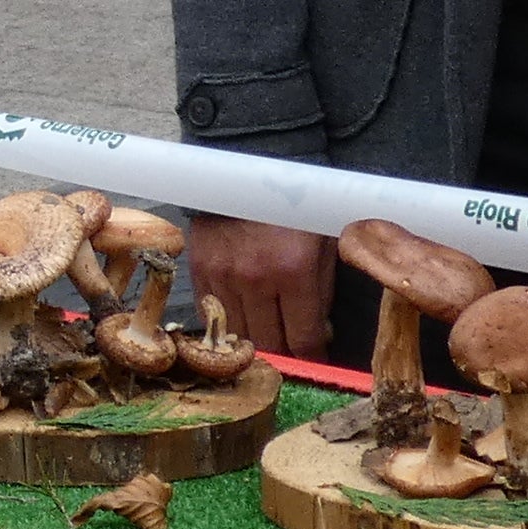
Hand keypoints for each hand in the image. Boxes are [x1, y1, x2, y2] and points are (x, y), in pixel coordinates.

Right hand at [187, 217, 331, 363]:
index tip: (318, 364)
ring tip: (268, 341)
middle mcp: (256, 280)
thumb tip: (321, 334)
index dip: (314, 360)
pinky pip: (212, 316)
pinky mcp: (201, 270)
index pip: (304, 339)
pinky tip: (242, 322)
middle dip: (286, 356)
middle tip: (294, 356)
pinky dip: (228, 325)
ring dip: (256, 344)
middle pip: (270, 345)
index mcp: (294, 271)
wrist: (251, 164)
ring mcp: (223, 276)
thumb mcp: (326, 242)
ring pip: (239, 336)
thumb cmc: (298, 204)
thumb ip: (323, 291)